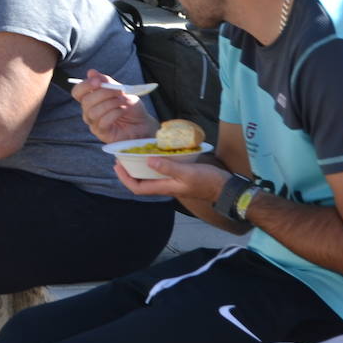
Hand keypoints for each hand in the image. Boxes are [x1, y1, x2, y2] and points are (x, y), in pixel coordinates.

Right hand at [72, 68, 156, 144]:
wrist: (143, 123)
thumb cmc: (131, 107)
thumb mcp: (121, 90)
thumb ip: (107, 82)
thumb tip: (91, 72)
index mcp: (91, 99)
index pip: (78, 92)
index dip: (85, 85)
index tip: (98, 81)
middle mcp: (89, 112)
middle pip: (86, 101)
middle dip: (104, 93)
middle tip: (120, 91)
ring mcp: (94, 124)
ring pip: (93, 112)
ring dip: (111, 103)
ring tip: (124, 101)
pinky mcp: (102, 133)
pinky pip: (102, 122)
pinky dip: (114, 113)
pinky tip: (123, 110)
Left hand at [114, 157, 229, 203]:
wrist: (225, 188)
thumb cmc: (206, 181)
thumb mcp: (187, 172)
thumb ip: (168, 167)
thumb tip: (148, 160)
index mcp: (164, 188)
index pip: (137, 187)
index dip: (124, 178)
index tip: (117, 165)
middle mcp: (165, 187)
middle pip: (140, 183)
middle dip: (129, 172)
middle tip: (122, 158)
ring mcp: (171, 183)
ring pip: (149, 177)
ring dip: (139, 168)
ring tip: (134, 155)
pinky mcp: (178, 178)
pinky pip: (160, 173)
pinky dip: (153, 165)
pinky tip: (155, 155)